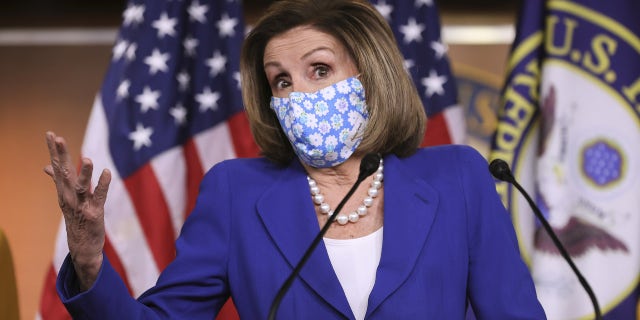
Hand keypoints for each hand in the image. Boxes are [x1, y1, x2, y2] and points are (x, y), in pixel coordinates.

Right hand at [44, 131, 110, 289]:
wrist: (81, 246)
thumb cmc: (76, 218)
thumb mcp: (65, 198)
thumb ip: (58, 180)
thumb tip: (47, 166)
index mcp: (63, 191)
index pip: (57, 167)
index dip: (54, 151)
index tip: (50, 133)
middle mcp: (69, 196)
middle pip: (65, 173)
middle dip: (61, 156)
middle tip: (58, 138)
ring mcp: (81, 205)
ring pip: (81, 186)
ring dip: (84, 173)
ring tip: (87, 159)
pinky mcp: (95, 213)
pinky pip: (99, 197)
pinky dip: (103, 185)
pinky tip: (106, 172)